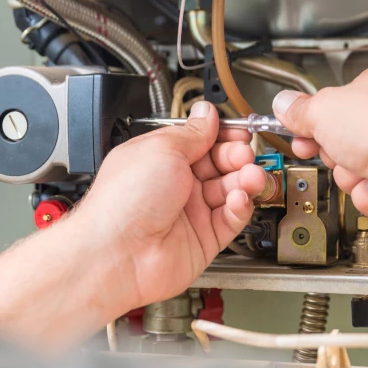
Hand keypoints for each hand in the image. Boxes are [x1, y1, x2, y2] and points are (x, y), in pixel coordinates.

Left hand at [74, 101, 265, 311]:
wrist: (117, 254)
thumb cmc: (124, 202)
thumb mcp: (163, 149)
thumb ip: (193, 133)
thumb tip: (207, 113)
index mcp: (161, 158)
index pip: (202, 141)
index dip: (223, 136)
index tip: (240, 132)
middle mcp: (176, 185)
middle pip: (220, 165)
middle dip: (237, 156)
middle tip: (244, 155)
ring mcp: (191, 213)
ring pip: (230, 191)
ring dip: (245, 180)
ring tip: (250, 176)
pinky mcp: (204, 239)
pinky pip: (231, 219)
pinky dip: (240, 207)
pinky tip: (239, 198)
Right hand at [272, 65, 367, 224]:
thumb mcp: (323, 110)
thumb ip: (300, 110)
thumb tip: (284, 104)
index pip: (334, 104)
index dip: (311, 120)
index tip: (297, 129)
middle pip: (341, 141)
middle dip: (332, 153)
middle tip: (332, 151)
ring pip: (353, 172)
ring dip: (350, 176)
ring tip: (361, 169)